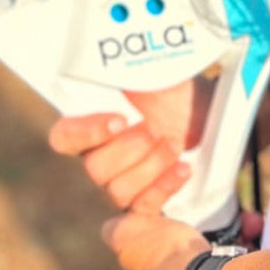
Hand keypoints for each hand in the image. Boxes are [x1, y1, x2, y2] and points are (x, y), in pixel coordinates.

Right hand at [48, 75, 214, 211]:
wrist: (205, 110)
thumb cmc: (171, 87)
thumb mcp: (145, 71)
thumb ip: (119, 72)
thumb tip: (108, 61)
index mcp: (89, 123)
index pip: (64, 137)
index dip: (87, 133)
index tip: (121, 120)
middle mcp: (97, 156)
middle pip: (94, 170)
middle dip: (130, 149)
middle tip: (153, 128)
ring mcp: (119, 183)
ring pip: (118, 192)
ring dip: (151, 165)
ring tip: (174, 143)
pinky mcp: (144, 201)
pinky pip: (141, 209)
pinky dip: (164, 186)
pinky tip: (182, 168)